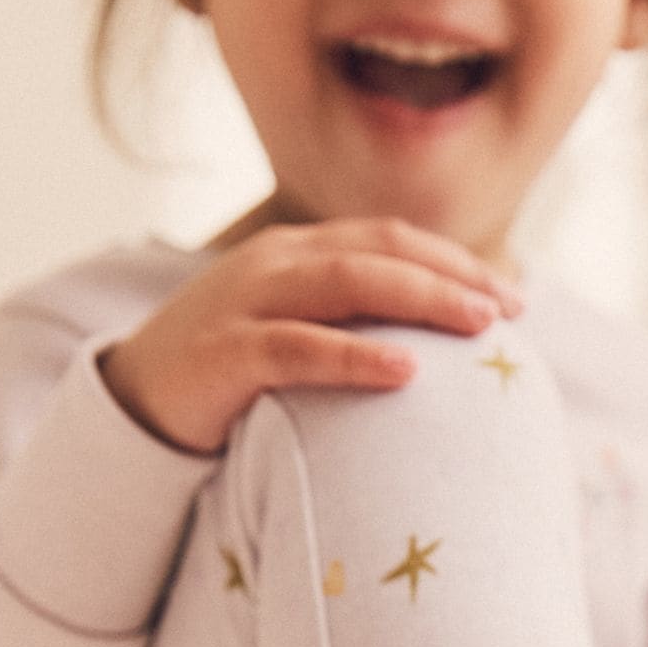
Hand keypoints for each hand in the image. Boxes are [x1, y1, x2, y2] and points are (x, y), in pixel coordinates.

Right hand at [94, 217, 524, 455]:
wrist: (132, 407)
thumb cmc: (230, 379)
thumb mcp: (295, 335)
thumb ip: (351, 326)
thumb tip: (436, 354)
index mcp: (296, 252)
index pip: (388, 239)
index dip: (454, 261)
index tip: (514, 297)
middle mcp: (274, 263)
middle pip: (378, 252)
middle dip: (452, 276)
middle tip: (511, 309)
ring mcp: (245, 302)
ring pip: (346, 283)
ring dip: (421, 299)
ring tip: (477, 325)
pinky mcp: (224, 353)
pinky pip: (299, 347)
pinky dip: (356, 357)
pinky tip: (405, 372)